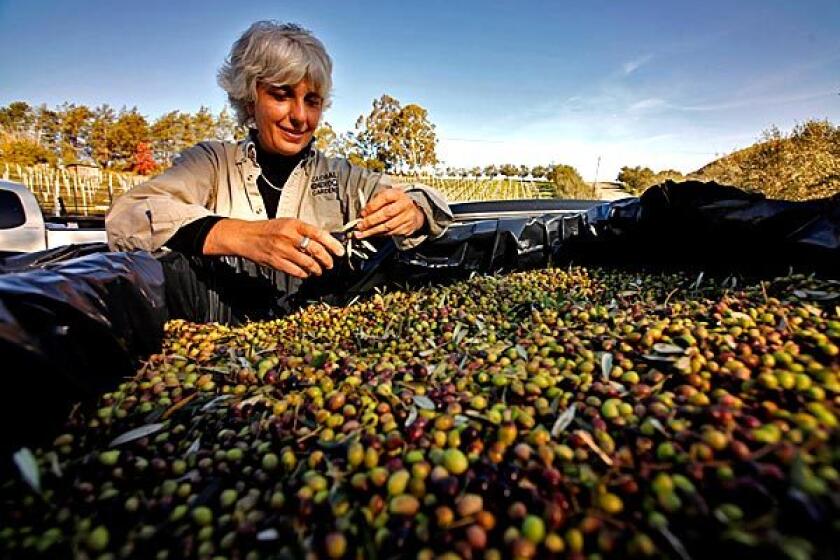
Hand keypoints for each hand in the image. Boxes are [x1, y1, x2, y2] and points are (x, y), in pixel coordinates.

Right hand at [204, 218, 344, 277]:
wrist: (246, 236)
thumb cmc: (267, 229)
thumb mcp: (287, 223)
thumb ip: (304, 231)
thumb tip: (323, 240)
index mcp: (294, 224)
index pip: (319, 234)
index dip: (332, 244)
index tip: (339, 251)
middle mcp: (289, 236)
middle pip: (316, 250)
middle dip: (327, 260)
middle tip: (330, 263)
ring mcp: (283, 250)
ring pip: (308, 263)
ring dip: (317, 269)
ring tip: (319, 269)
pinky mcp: (277, 262)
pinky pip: (296, 271)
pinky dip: (304, 274)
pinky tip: (306, 273)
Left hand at [355, 189, 424, 238]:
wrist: (414, 212)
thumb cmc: (396, 203)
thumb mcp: (388, 196)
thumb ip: (376, 202)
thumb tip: (363, 213)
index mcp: (398, 194)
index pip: (384, 198)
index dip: (372, 206)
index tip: (362, 213)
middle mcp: (404, 205)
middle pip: (386, 214)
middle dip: (371, 221)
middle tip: (360, 225)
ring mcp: (407, 217)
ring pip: (388, 226)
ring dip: (373, 231)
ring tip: (362, 233)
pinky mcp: (407, 228)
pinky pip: (391, 233)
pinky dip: (380, 234)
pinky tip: (372, 234)